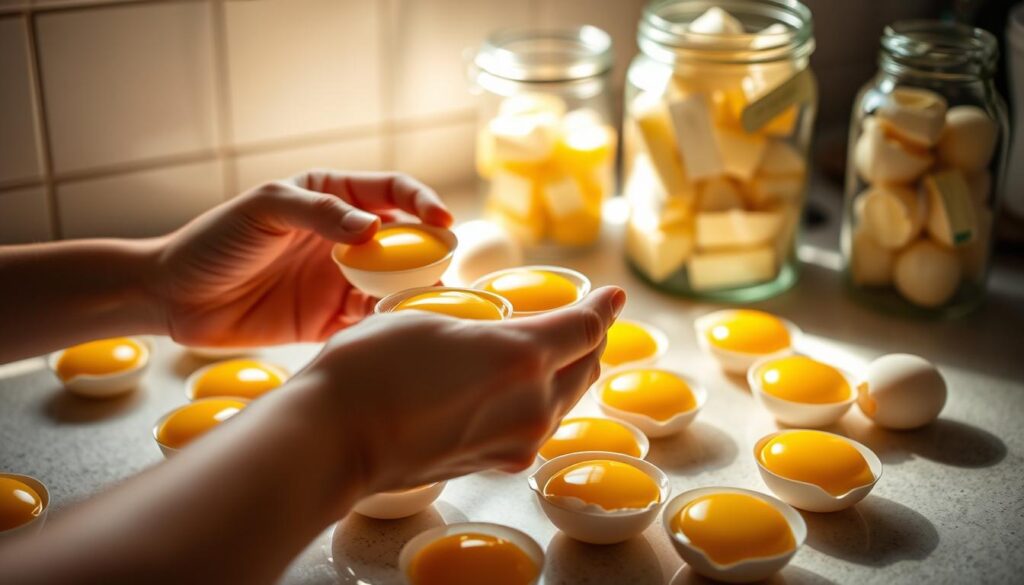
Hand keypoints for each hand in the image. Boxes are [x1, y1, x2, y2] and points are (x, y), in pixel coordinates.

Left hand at [152, 170, 451, 347]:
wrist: (174, 297)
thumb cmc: (214, 240)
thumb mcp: (265, 209)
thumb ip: (320, 214)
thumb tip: (373, 228)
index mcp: (332, 198)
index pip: (391, 193)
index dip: (422, 202)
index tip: (442, 220)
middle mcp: (344, 238)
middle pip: (403, 242)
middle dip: (426, 255)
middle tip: (436, 271)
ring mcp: (338, 280)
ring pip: (392, 284)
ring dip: (408, 292)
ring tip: (417, 304)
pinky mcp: (329, 320)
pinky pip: (368, 320)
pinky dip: (383, 323)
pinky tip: (388, 328)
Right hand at [294, 286, 625, 496]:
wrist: (335, 439)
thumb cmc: (371, 368)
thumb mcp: (436, 320)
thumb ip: (491, 325)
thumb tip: (511, 331)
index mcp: (522, 356)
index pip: (586, 329)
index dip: (603, 308)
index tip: (612, 295)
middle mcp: (533, 403)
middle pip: (586, 366)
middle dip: (590, 339)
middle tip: (583, 319)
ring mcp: (518, 440)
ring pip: (565, 399)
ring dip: (568, 371)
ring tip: (553, 349)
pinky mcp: (497, 462)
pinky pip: (538, 425)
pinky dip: (543, 399)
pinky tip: (521, 386)